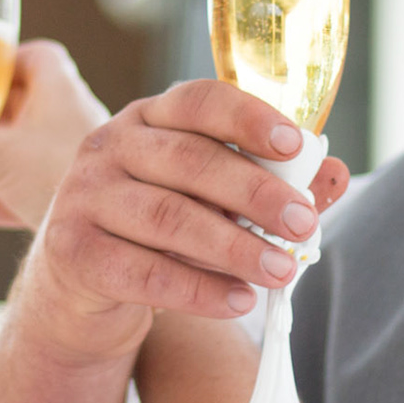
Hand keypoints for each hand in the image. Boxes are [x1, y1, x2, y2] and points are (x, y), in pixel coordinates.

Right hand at [17, 80, 349, 365]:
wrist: (80, 287)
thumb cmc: (159, 233)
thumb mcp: (210, 202)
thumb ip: (269, 185)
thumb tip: (333, 175)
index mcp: (149, 117)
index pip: (199, 101)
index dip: (248, 118)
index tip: (296, 144)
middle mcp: (109, 145)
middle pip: (188, 161)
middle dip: (255, 194)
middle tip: (303, 225)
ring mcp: (83, 196)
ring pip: (167, 219)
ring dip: (233, 248)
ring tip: (281, 271)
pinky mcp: (70, 251)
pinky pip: (143, 272)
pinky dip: (198, 290)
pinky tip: (238, 301)